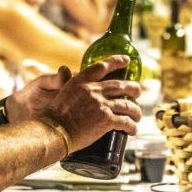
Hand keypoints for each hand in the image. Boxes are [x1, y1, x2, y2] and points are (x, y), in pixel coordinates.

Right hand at [12, 55, 142, 150]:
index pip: (103, 66)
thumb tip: (74, 82)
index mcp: (81, 81)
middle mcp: (94, 90)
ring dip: (136, 111)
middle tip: (138, 92)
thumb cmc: (55, 116)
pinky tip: (133, 130)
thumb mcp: (63, 93)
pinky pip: (126, 122)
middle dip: (134, 89)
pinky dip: (132, 126)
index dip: (117, 61)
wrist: (54, 131)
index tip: (126, 60)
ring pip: (128, 105)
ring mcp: (102, 104)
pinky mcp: (107, 120)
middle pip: (121, 85)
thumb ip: (73, 86)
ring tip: (137, 116)